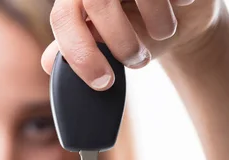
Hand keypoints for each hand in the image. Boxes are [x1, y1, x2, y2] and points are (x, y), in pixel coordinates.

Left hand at [41, 0, 223, 89]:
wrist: (180, 19)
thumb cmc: (137, 32)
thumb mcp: (104, 46)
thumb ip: (74, 51)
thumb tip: (48, 63)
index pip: (63, 17)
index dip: (79, 52)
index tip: (102, 82)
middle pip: (97, 1)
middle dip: (120, 41)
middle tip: (137, 61)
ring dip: (154, 21)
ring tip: (162, 35)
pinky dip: (177, 0)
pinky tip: (180, 6)